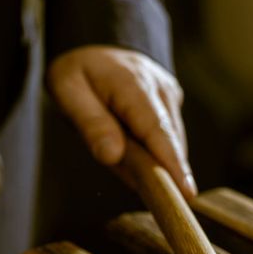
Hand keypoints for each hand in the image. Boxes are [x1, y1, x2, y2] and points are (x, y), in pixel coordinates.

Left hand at [46, 45, 195, 197]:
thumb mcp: (67, 91)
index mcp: (132, 83)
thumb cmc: (77, 72)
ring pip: (170, 140)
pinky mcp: (171, 104)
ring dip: (158, 163)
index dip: (171, 162)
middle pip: (169, 138)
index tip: (185, 190)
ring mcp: (169, 95)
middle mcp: (159, 87)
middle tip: (169, 205)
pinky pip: (165, 136)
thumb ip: (90, 123)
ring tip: (141, 178)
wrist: (93, 48)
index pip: (156, 128)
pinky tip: (136, 158)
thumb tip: (112, 155)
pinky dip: (155, 153)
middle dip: (171, 172)